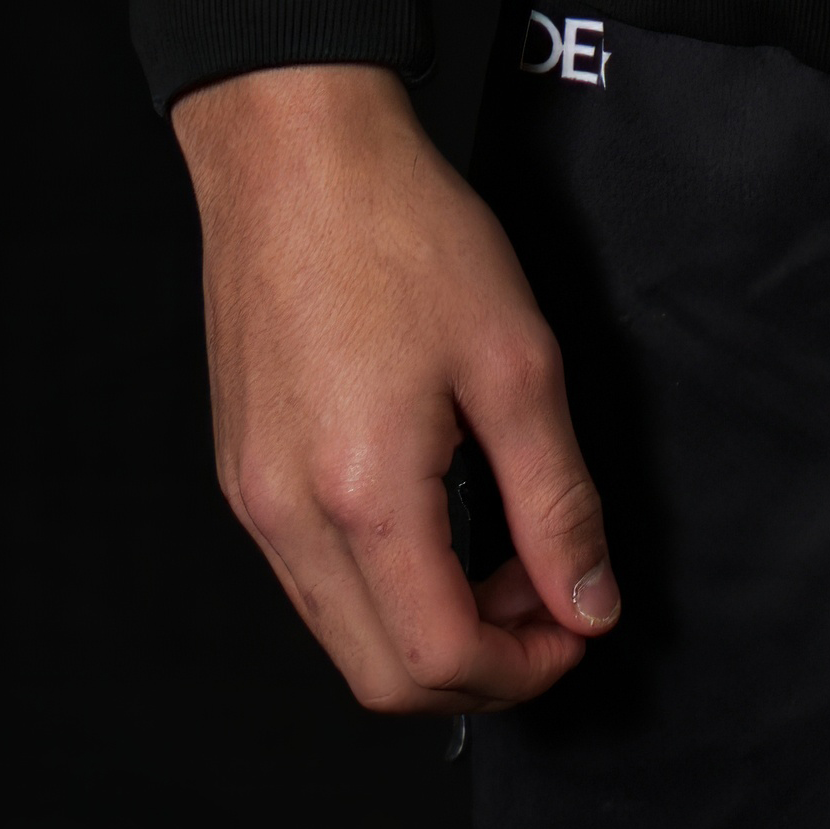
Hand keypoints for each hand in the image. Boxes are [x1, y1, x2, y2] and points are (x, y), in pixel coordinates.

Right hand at [171, 61, 620, 712]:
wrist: (293, 152)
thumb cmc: (401, 231)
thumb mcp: (517, 361)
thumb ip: (558, 502)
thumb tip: (588, 604)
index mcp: (361, 494)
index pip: (440, 659)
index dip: (525, 669)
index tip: (579, 624)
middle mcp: (287, 517)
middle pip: (381, 677)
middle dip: (480, 668)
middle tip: (548, 602)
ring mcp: (252, 500)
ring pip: (343, 635)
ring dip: (430, 628)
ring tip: (501, 555)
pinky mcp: (241, 473)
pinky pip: (312, 579)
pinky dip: (383, 584)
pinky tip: (436, 516)